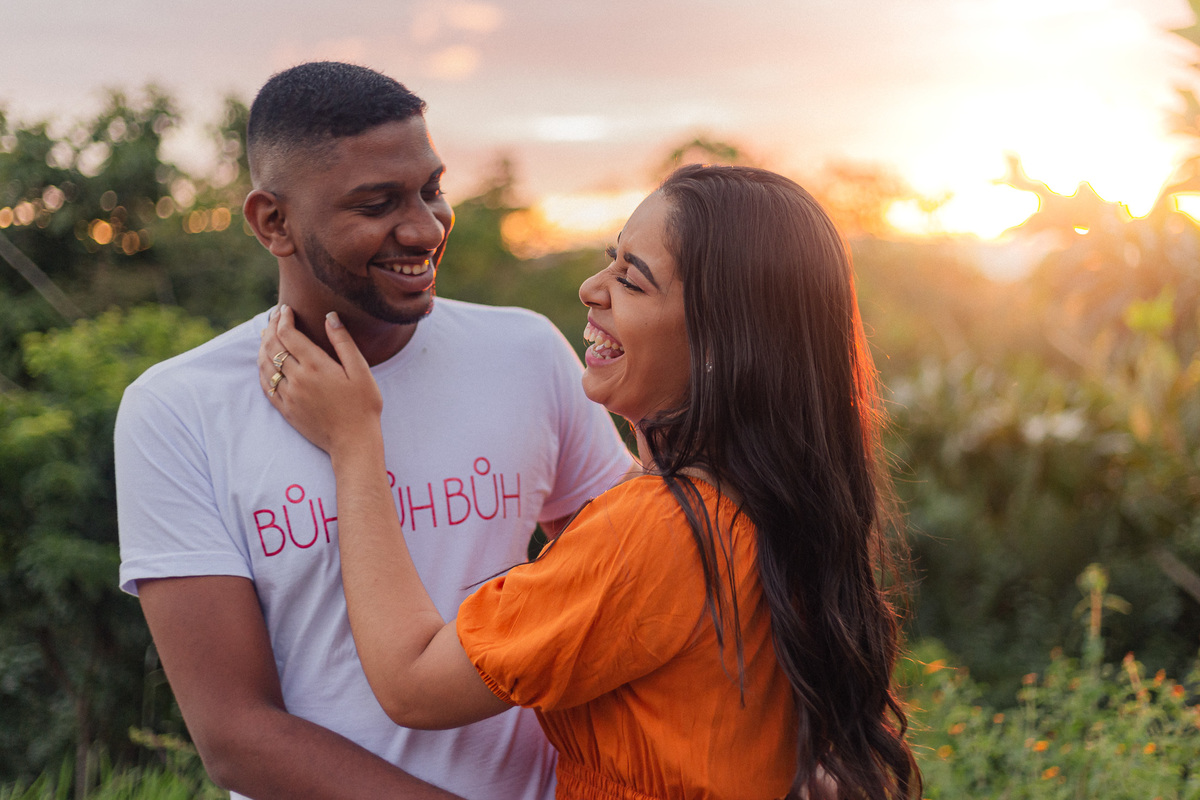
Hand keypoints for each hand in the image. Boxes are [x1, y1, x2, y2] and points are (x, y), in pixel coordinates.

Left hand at [259, 306, 382, 453]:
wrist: (353, 441)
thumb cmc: (363, 405)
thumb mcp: (361, 371)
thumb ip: (344, 342)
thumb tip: (330, 316)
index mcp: (316, 365)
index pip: (288, 334)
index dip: (283, 318)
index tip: (286, 309)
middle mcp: (297, 378)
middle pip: (272, 346)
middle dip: (270, 327)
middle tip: (274, 317)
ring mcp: (288, 395)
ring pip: (265, 365)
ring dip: (263, 346)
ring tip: (267, 335)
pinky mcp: (285, 409)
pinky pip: (265, 385)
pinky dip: (262, 369)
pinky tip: (265, 363)